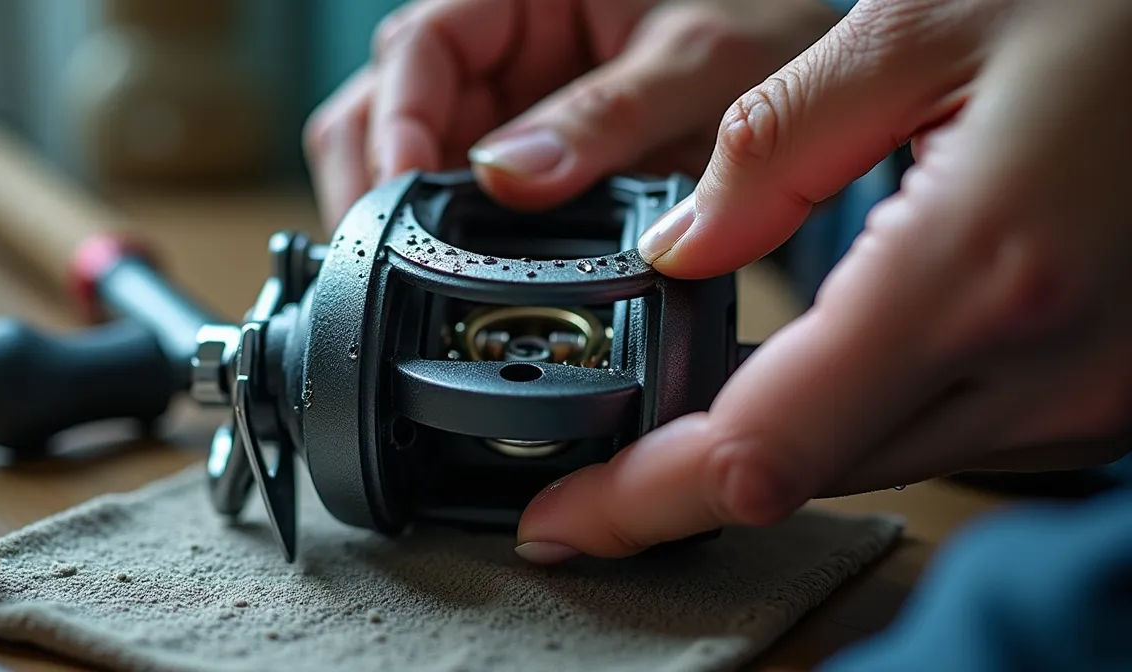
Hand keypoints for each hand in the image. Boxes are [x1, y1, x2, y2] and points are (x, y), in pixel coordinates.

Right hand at [302, 0, 841, 230]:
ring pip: (411, 159)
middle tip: (391, 257)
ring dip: (403, 217)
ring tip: (418, 277)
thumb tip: (508, 180)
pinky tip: (457, 278)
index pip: (419, 45)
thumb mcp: (700, 63)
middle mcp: (503, 46)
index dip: (396, 121)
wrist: (831, 84)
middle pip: (388, 107)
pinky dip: (448, 242)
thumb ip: (606, 116)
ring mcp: (508, 108)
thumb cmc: (773, 29)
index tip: (401, 191)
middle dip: (377, 182)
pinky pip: (460, 203)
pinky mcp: (528, 165)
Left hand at [515, 0, 1131, 563]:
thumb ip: (772, 147)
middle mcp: (1041, 365)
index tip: (563, 521)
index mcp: (974, 268)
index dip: (643, 500)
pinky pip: (941, 436)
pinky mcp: (1102, 396)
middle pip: (806, 473)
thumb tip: (679, 248)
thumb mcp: (918, 23)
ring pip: (871, 464)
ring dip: (772, 444)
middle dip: (686, 477)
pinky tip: (819, 369)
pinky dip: (856, 418)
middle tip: (601, 459)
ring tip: (690, 405)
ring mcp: (1086, 397)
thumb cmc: (1111, 3)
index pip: (763, 448)